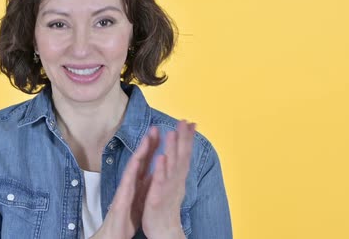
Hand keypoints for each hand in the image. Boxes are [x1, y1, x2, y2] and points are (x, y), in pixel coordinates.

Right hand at [90, 124, 160, 238]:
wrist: (115, 233)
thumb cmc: (126, 217)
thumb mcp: (140, 197)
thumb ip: (145, 184)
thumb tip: (152, 173)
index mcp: (138, 182)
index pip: (147, 161)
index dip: (155, 146)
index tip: (162, 132)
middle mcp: (131, 182)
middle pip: (141, 159)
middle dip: (148, 143)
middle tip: (155, 127)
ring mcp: (125, 188)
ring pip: (133, 166)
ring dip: (140, 151)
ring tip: (147, 138)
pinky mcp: (121, 197)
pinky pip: (127, 182)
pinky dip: (132, 170)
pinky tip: (136, 161)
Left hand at [141, 121, 194, 238]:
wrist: (164, 231)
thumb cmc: (166, 206)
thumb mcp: (173, 184)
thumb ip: (176, 167)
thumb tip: (179, 153)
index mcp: (177, 177)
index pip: (184, 154)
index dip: (187, 138)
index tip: (190, 122)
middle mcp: (176, 181)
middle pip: (181, 157)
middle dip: (182, 139)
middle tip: (184, 122)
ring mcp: (168, 189)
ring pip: (171, 167)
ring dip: (172, 150)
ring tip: (172, 134)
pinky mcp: (158, 198)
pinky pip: (159, 183)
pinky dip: (161, 170)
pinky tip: (161, 158)